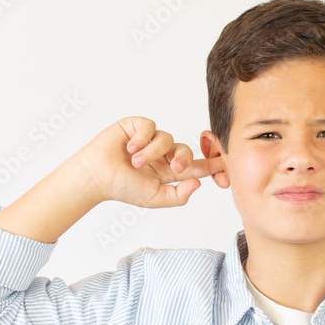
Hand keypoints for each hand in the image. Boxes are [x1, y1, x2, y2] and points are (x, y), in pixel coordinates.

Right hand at [74, 116, 224, 207]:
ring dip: (153, 152)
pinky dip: (142, 138)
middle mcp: (162, 154)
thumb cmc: (122, 188)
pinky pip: (150, 126)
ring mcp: (149, 139)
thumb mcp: (155, 198)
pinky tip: (129, 148)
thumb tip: (198, 183)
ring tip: (136, 162)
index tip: (228, 164)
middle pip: (185, 150)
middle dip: (183, 159)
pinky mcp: (136, 126)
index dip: (212, 165)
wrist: (97, 176)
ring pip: (167, 139)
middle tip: (174, 169)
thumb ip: (178, 195)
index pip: (195, 166)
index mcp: (168, 172)